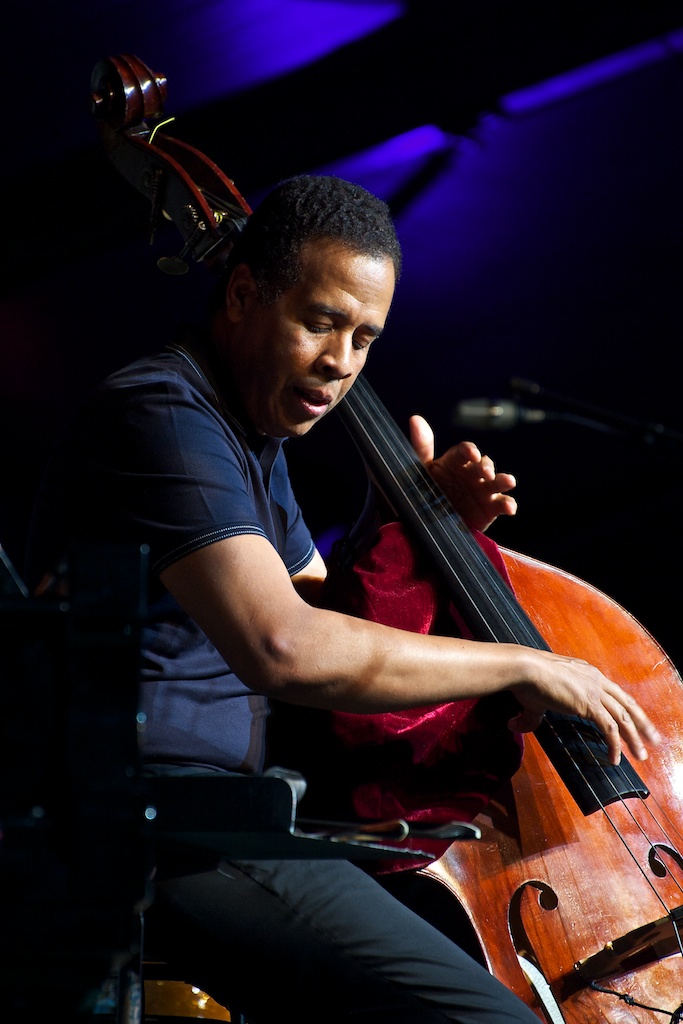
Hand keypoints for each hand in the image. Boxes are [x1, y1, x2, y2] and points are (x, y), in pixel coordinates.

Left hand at [409, 415, 516, 531]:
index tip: (472, 453)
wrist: (430, 521)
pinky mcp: (491, 508)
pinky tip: (509, 508)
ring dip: (504, 480)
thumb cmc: (428, 490)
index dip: (470, 451)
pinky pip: (502, 504)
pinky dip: (508, 505)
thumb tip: (415, 419)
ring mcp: (483, 490)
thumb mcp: (421, 469)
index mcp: (456, 462)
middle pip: (484, 465)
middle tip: (485, 472)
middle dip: (486, 466)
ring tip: (508, 481)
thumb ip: (421, 446)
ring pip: (498, 482)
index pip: (465, 451)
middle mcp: (472, 473)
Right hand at [507, 646, 661, 765]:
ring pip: (624, 718)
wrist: (525, 669)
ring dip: (635, 738)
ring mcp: (594, 691)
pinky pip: (610, 729)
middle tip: (652, 738)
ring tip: (641, 755)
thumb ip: (530, 715)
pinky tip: (614, 759)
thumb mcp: (533, 699)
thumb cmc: (526, 680)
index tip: (634, 720)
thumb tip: (514, 726)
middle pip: (627, 703)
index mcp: (586, 673)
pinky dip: (615, 745)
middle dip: (642, 722)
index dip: (626, 707)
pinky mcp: (590, 705)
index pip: (614, 692)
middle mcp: (595, 679)